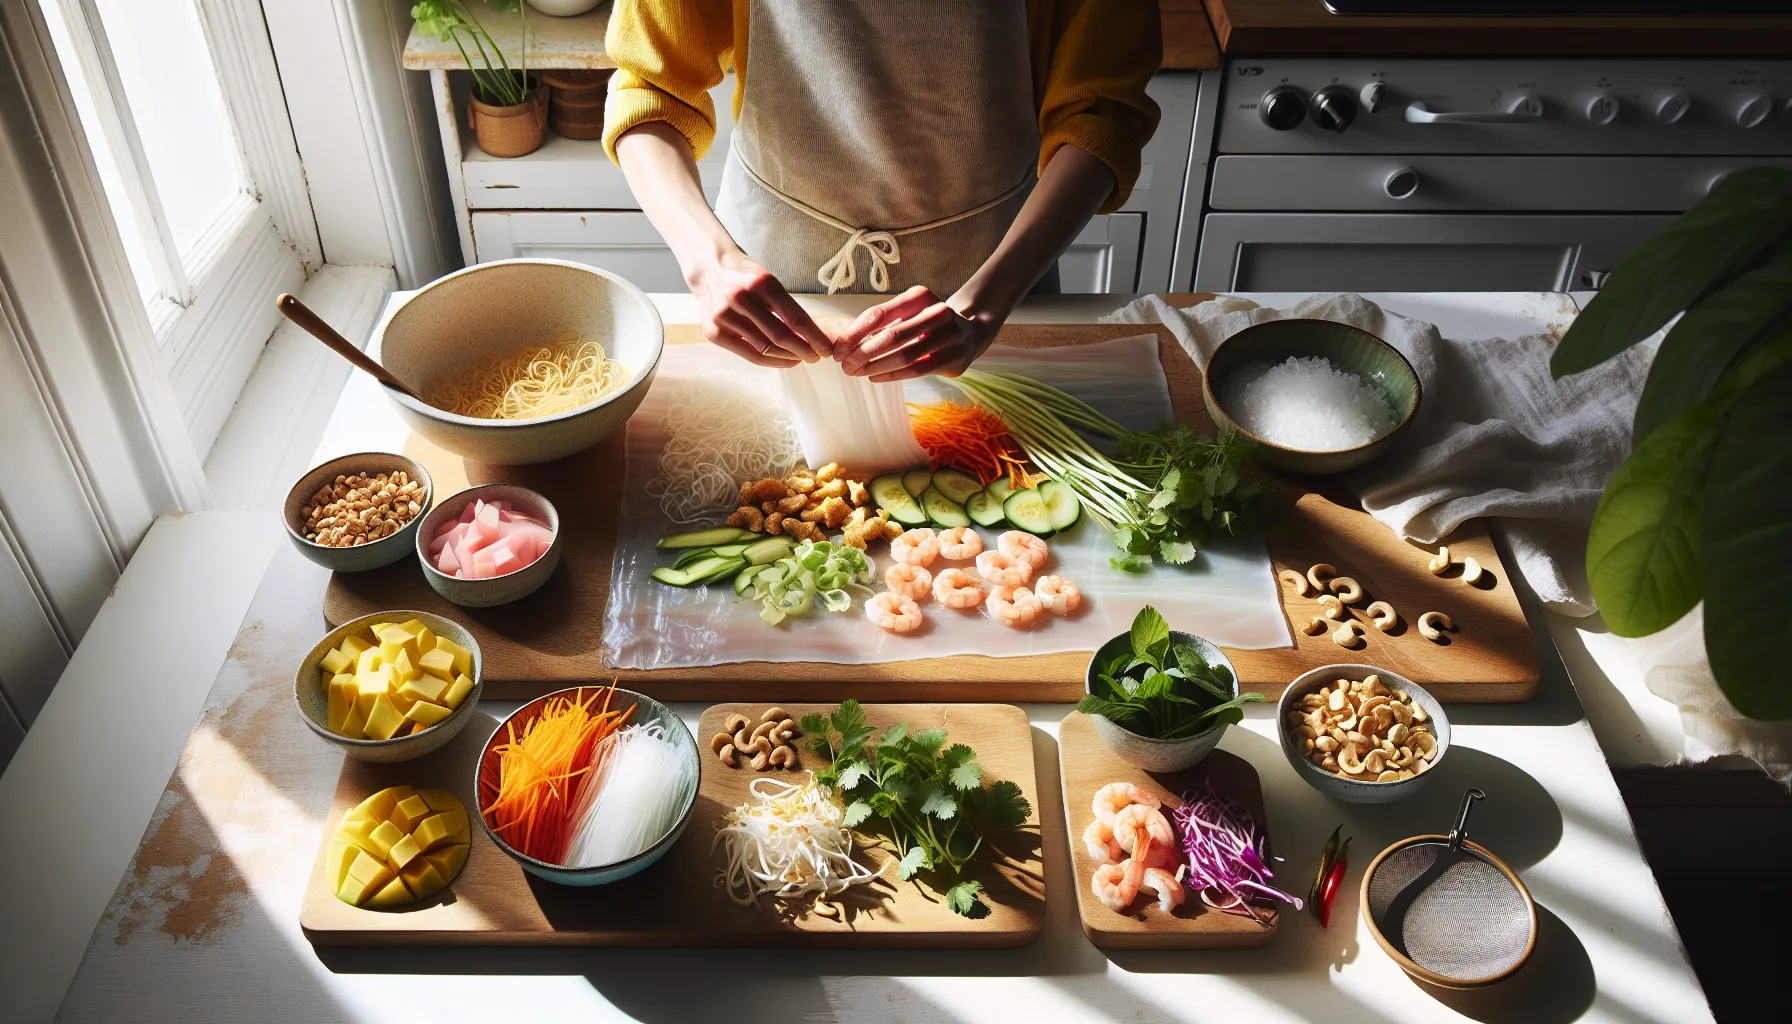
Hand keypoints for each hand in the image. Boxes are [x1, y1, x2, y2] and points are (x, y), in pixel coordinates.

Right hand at [688, 251, 833, 367]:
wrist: (708, 270)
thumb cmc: (744, 276)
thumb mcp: (767, 280)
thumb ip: (784, 305)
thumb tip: (809, 335)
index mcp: (760, 283)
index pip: (795, 317)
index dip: (814, 337)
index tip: (826, 348)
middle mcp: (741, 299)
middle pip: (780, 336)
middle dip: (804, 351)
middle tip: (816, 357)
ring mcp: (725, 317)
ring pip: (765, 349)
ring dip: (788, 358)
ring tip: (800, 358)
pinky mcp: (715, 332)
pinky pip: (749, 355)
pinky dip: (769, 361)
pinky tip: (782, 360)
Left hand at [834, 286, 1000, 381]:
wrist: (970, 332)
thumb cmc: (927, 323)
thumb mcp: (908, 314)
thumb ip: (883, 323)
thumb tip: (845, 342)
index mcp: (920, 296)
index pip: (880, 314)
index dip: (855, 333)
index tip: (839, 348)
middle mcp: (937, 312)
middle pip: (890, 335)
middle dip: (862, 352)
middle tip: (844, 364)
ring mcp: (949, 336)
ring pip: (903, 355)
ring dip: (875, 366)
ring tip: (856, 373)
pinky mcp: (954, 358)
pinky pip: (916, 370)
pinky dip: (892, 375)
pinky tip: (874, 378)